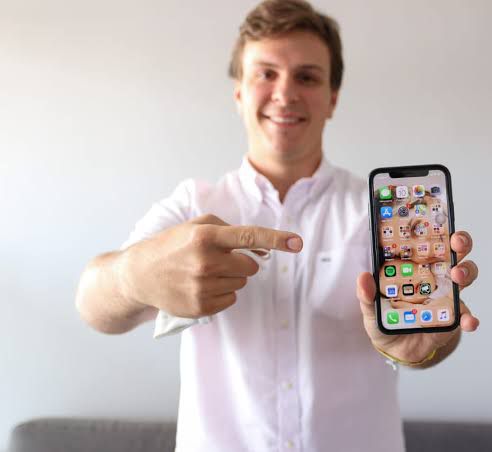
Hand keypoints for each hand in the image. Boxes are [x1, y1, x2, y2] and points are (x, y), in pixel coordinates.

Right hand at [122, 214, 302, 317]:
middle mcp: (205, 261)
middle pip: (250, 266)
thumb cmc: (173, 245)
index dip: (276, 239)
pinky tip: (200, 287)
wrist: (138, 275)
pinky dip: (222, 293)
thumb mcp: (197, 227)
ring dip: (229, 278)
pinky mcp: (200, 307)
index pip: (248, 236)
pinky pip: (231, 299)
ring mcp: (202, 286)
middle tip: (216, 260)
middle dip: (240, 263)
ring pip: (241, 283)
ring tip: (202, 273)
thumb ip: (232, 231)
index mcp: (206, 236)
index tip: (298, 243)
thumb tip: (264, 250)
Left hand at [356, 231, 478, 363]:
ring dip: (466, 271)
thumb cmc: (387, 321)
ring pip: (466, 275)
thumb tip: (363, 278)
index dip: (437, 226)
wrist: (398, 350)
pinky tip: (468, 321)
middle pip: (455, 251)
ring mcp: (448, 294)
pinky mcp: (455, 317)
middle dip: (460, 241)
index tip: (439, 218)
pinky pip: (467, 315)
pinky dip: (470, 317)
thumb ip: (366, 295)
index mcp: (416, 266)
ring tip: (457, 276)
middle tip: (455, 243)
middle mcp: (437, 275)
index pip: (430, 241)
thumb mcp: (372, 308)